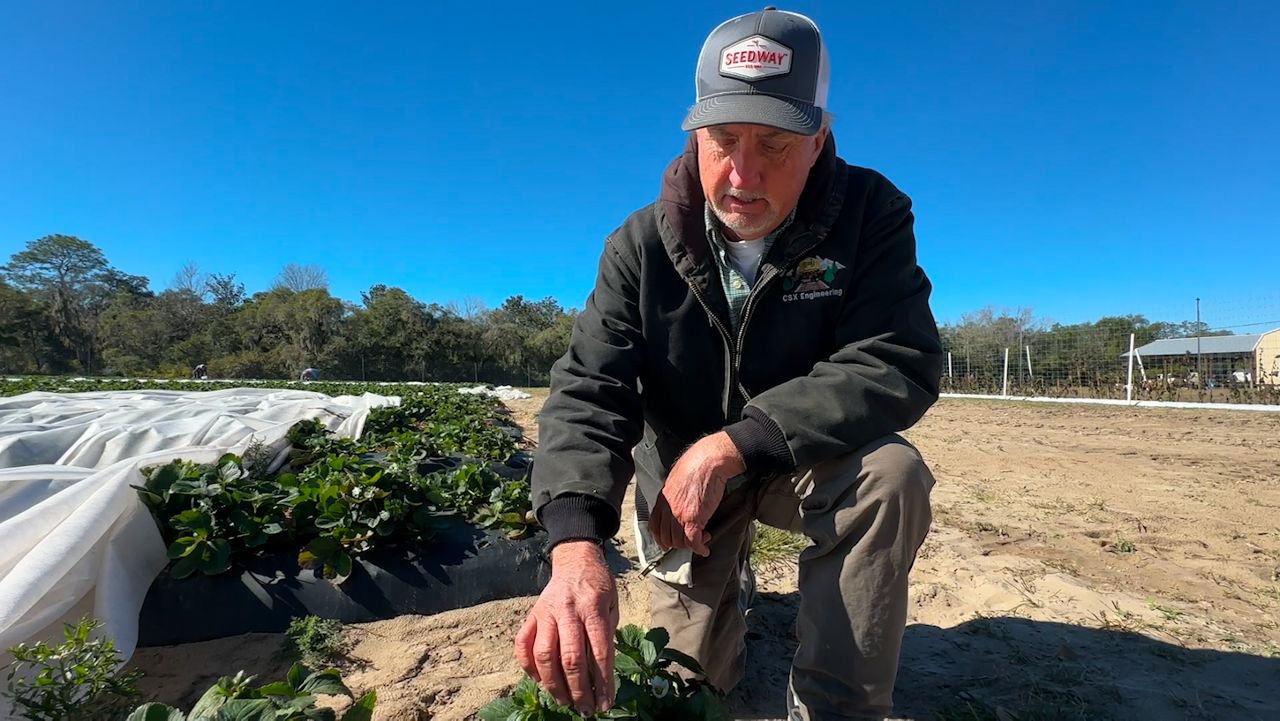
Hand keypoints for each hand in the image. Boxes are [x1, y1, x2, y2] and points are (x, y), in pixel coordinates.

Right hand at [514, 540, 617, 714]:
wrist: (575, 559)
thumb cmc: (599, 586)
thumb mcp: (612, 607)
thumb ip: (606, 637)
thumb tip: (601, 676)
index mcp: (593, 607)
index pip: (599, 652)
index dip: (602, 682)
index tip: (605, 703)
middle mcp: (568, 610)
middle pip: (570, 658)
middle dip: (578, 689)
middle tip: (585, 709)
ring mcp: (545, 612)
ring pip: (544, 655)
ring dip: (553, 683)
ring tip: (564, 700)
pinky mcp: (531, 615)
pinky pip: (523, 644)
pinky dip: (528, 666)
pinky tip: (540, 680)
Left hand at [648, 431, 745, 555]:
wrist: (708, 461)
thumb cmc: (696, 466)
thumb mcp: (676, 480)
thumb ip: (674, 495)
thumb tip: (679, 502)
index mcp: (662, 500)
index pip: (654, 527)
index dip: (661, 539)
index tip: (667, 543)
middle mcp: (668, 509)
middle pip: (667, 538)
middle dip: (679, 544)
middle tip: (690, 540)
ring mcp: (679, 515)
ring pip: (680, 542)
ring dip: (691, 545)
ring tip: (702, 539)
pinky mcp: (693, 519)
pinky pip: (694, 541)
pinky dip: (700, 548)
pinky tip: (705, 549)